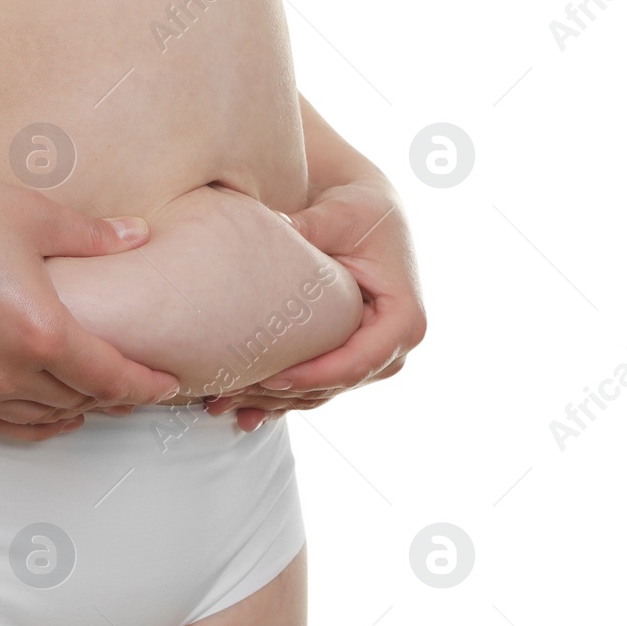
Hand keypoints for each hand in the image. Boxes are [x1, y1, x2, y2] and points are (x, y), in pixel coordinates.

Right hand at [0, 154, 180, 440]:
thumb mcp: (33, 215)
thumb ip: (92, 236)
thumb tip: (138, 236)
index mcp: (41, 330)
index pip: (109, 376)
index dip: (143, 384)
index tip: (167, 384)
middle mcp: (7, 368)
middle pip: (78, 399)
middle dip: (113, 396)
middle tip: (136, 385)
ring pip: (38, 416)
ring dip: (71, 411)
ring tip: (94, 400)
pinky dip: (25, 425)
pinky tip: (40, 418)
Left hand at [205, 177, 425, 430]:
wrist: (362, 214)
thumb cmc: (357, 210)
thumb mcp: (339, 214)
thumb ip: (311, 226)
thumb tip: (273, 224)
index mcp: (404, 318)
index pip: (360, 360)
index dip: (316, 375)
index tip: (272, 379)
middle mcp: (393, 346)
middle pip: (336, 383)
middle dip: (282, 394)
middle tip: (231, 394)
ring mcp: (370, 358)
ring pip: (320, 393)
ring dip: (272, 404)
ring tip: (222, 404)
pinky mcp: (346, 359)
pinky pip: (312, 388)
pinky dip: (277, 402)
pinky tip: (240, 415)